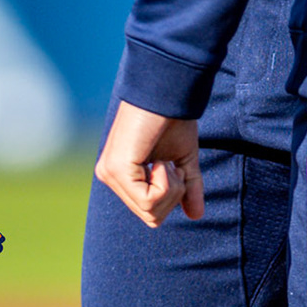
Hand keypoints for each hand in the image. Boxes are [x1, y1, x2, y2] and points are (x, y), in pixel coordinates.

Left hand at [94, 101, 203, 226]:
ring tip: (166, 160)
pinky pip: (149, 200)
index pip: (149, 211)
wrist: (167, 89)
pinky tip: (160, 160)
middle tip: (172, 164)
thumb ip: (186, 188)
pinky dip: (165, 182)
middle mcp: (110, 176)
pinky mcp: (117, 169)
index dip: (171, 194)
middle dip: (173, 194)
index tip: (173, 166)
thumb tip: (197, 216)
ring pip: (150, 212)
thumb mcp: (182, 159)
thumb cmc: (173, 119)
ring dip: (170, 187)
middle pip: (151, 217)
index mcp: (121, 174)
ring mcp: (111, 173)